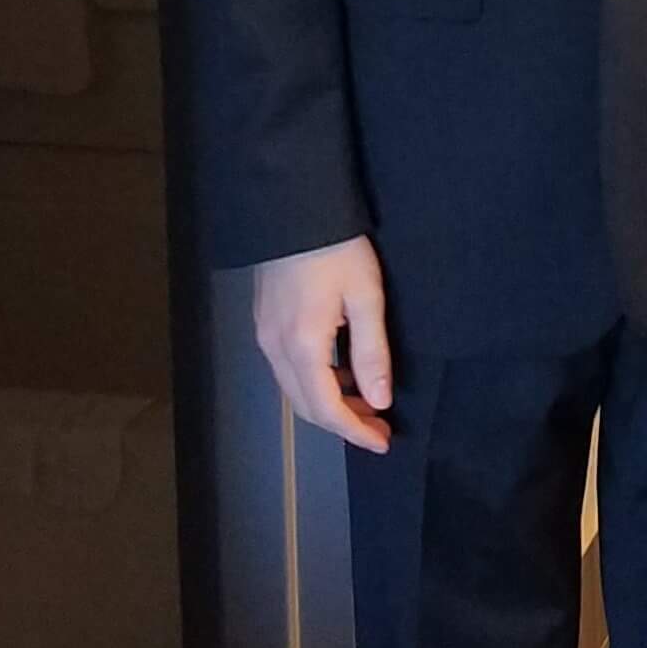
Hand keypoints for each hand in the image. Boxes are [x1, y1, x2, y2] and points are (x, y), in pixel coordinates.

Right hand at [251, 234, 394, 452]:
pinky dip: (315, 382)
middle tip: (379, 426)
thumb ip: (372, 352)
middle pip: (306, 406)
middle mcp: (274, 347)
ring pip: (294, 389)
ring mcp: (264, 334)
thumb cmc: (336, 248)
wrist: (293, 206)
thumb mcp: (366, 297)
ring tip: (367, 403)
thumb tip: (380, 399)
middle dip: (343, 422)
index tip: (382, 441)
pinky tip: (341, 374)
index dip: (354, 431)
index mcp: (302, 345)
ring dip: (329, 403)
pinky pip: (288, 368)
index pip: (326, 408)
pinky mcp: (263, 322)